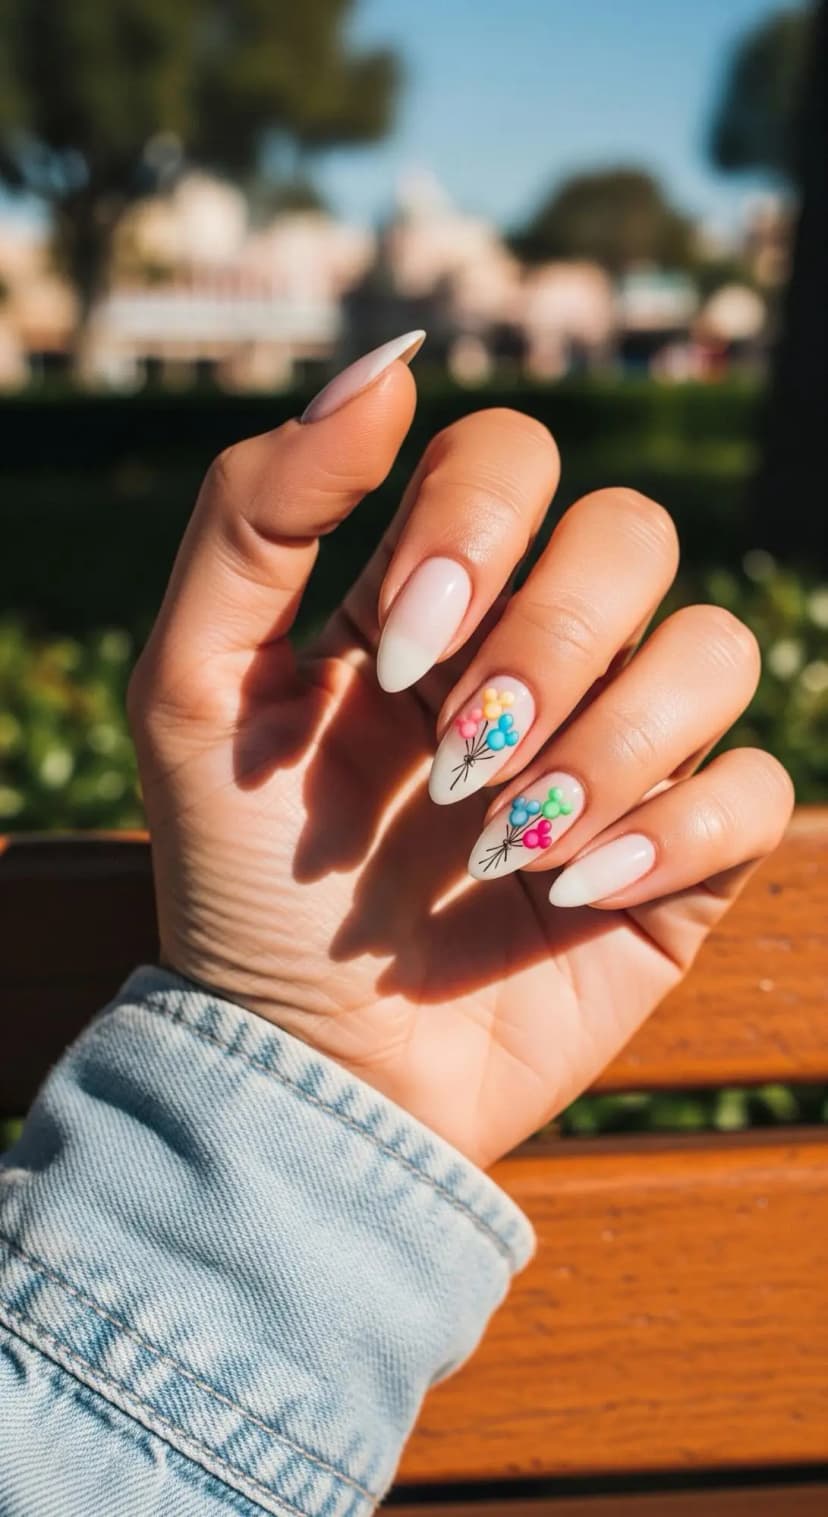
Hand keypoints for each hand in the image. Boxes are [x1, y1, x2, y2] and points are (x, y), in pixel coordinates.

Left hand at [129, 334, 792, 1167]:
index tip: (399, 656)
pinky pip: (758, 787)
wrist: (311, 1069)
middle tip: (456, 763)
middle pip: (632, 534)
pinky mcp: (680, 856)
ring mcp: (617, 750)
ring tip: (511, 840)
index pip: (515, 454)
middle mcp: (535, 652)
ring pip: (715, 650)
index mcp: (428, 595)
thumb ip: (257, 514)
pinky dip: (675, 834)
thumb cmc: (242, 883)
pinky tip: (572, 891)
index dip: (479, 526)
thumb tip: (392, 363)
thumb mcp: (190, 690)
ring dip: (612, 744)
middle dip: (552, 643)